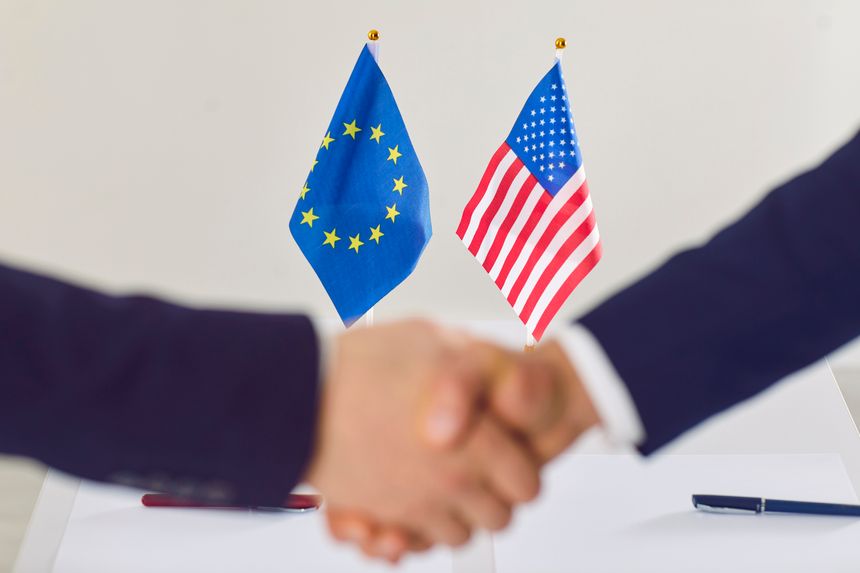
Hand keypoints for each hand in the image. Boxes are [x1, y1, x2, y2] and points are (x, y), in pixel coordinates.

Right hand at [325, 337, 599, 560]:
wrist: (297, 396)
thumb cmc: (363, 367)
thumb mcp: (439, 340)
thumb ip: (483, 364)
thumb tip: (504, 377)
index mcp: (478, 444)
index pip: (527, 483)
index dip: (519, 467)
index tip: (507, 454)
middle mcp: (450, 484)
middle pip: (498, 517)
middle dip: (491, 496)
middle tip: (477, 469)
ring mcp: (413, 506)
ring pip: (456, 535)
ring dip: (452, 514)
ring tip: (439, 480)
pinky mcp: (378, 518)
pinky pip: (408, 545)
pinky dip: (408, 531)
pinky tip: (404, 498)